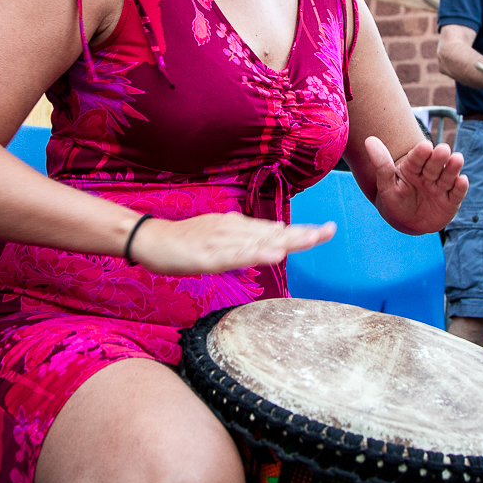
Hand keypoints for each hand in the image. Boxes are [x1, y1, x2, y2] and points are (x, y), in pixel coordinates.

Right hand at [128, 212, 334, 276]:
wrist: (152, 240)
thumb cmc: (186, 241)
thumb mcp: (221, 237)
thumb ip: (246, 238)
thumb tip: (274, 236)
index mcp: (239, 227)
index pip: (276, 228)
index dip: (301, 230)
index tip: (326, 230)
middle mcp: (235, 229)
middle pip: (274, 231)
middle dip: (303, 233)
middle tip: (330, 231)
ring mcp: (222, 240)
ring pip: (260, 241)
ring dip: (286, 239)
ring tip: (311, 239)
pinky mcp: (209, 254)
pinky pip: (237, 256)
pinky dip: (257, 254)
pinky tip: (274, 254)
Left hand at [365, 136, 468, 234]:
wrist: (407, 222)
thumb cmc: (395, 200)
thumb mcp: (386, 185)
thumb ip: (381, 164)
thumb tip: (369, 140)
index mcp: (413, 168)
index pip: (417, 159)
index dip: (421, 153)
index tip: (424, 146)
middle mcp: (429, 175)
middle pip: (434, 165)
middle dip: (439, 158)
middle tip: (443, 149)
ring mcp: (441, 188)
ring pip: (447, 176)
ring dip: (452, 168)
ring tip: (457, 159)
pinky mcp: (451, 201)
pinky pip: (456, 194)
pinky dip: (460, 187)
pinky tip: (462, 180)